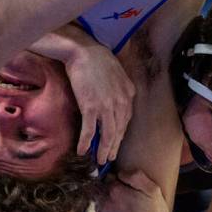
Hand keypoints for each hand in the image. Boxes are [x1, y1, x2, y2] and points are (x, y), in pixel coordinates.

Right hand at [61, 41, 134, 163]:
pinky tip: (82, 151)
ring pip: (108, 135)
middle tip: (108, 158)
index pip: (126, 121)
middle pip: (119, 131)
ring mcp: (106, 106)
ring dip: (103, 150)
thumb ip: (122, 90)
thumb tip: (119, 102)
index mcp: (129, 95)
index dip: (120, 135)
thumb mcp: (119, 74)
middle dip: (114, 147)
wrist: (84, 52)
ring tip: (99, 159)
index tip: (116, 144)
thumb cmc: (99, 60)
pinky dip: (86, 142)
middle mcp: (121, 103)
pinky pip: (90, 130)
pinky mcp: (91, 107)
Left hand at [96, 170, 176, 211]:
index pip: (109, 178)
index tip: (126, 189)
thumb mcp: (153, 190)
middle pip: (101, 191)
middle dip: (110, 194)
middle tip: (126, 203)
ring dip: (107, 206)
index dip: (118, 182)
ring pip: (99, 205)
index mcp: (116, 190)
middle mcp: (104, 203)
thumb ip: (135, 175)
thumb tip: (120, 173)